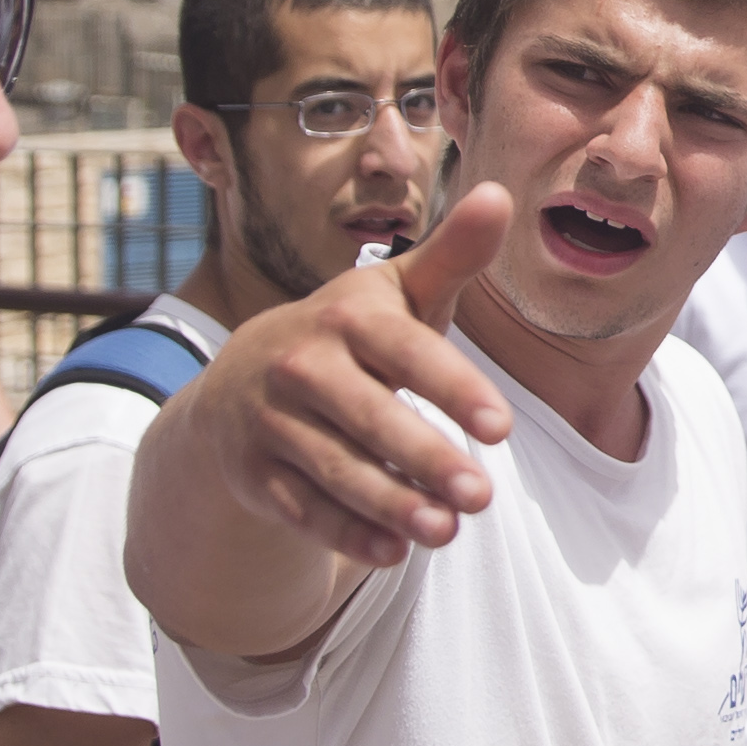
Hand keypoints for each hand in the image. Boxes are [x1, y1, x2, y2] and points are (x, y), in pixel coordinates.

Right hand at [197, 181, 519, 564]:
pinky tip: (394, 551)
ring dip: (391, 504)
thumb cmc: (352, 336)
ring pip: (336, 470)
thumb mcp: (398, 294)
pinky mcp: (255, 472)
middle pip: (369, 418)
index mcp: (347, 317)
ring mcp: (272, 422)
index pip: (406, 352)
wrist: (244, 381)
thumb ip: (453, 256)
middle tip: (482, 499)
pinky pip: (302, 509)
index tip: (502, 429)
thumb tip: (502, 194)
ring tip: (447, 532)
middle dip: (425, 458)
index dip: (453, 389)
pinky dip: (345, 533)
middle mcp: (302, 367)